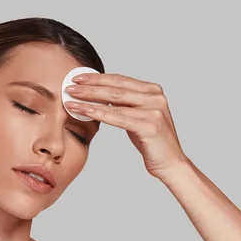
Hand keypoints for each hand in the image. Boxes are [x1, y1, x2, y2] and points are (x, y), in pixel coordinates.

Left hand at [64, 73, 188, 179]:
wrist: (170, 163)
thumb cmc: (152, 141)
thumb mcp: (137, 117)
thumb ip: (124, 104)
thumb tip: (100, 94)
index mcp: (153, 90)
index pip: (120, 80)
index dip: (98, 78)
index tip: (78, 77)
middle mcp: (155, 96)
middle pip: (115, 88)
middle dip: (90, 86)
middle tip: (69, 86)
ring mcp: (153, 110)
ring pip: (114, 101)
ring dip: (89, 98)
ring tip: (71, 98)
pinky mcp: (149, 125)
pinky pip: (117, 117)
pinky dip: (98, 113)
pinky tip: (84, 111)